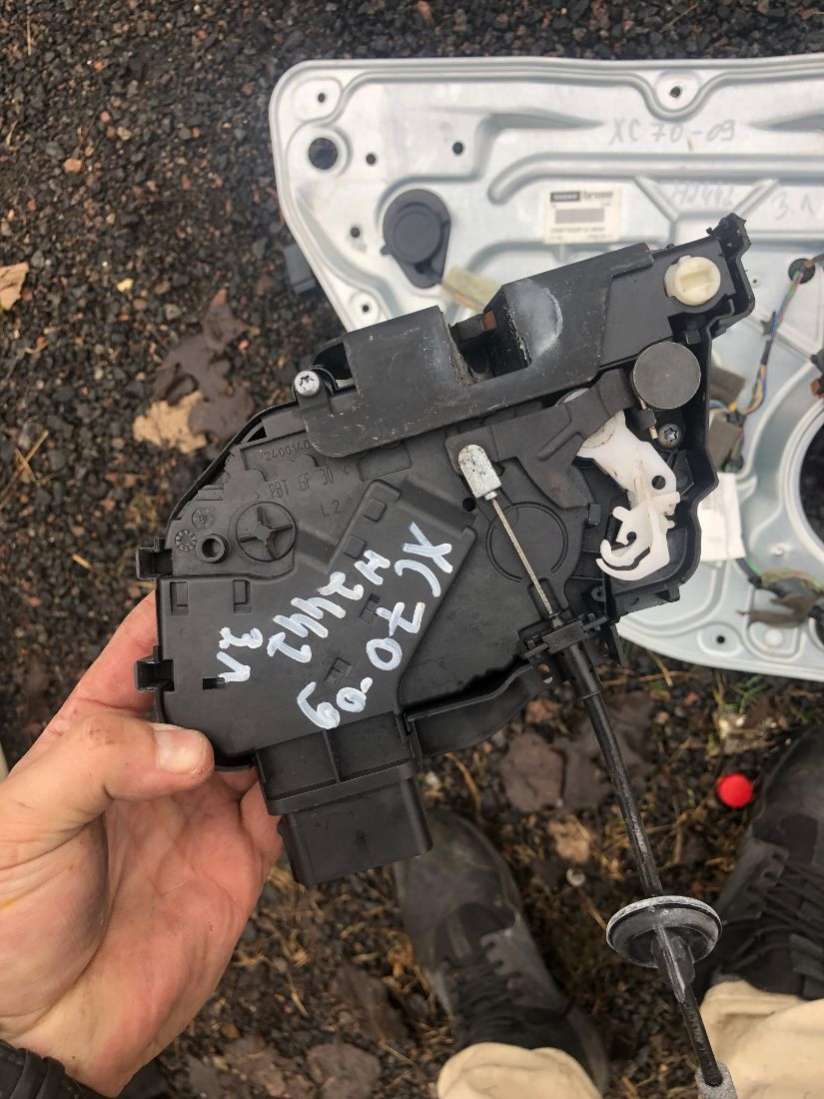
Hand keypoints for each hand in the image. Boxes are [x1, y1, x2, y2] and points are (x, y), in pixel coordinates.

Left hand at [0, 594, 280, 1094]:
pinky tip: (308, 764)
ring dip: (278, 719)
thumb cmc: (8, 926)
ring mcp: (201, 807)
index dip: (172, 616)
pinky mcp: (240, 854)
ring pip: (256, 741)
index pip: (140, 655)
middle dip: (240, 663)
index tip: (209, 583)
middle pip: (211, 691)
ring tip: (297, 699)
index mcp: (94, 738)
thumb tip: (189, 748)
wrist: (52, 1031)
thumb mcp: (27, 818)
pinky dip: (306, 782)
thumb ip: (99, 762)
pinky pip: (286, 805)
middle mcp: (153, 765)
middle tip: (272, 644)